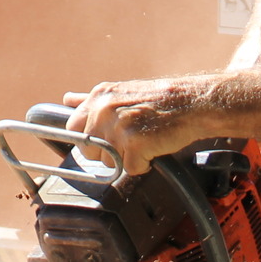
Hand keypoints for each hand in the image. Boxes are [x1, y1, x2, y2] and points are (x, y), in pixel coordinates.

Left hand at [65, 76, 221, 175]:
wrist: (192, 103)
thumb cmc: (160, 101)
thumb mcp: (120, 92)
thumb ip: (91, 100)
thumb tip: (67, 99)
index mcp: (99, 96)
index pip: (73, 128)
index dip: (90, 138)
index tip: (105, 138)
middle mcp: (104, 110)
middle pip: (90, 150)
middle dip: (108, 151)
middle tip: (131, 139)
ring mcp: (118, 127)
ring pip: (110, 162)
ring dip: (128, 158)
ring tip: (145, 140)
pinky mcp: (134, 144)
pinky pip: (130, 169)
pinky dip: (144, 164)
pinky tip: (154, 147)